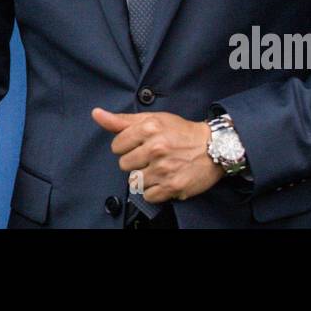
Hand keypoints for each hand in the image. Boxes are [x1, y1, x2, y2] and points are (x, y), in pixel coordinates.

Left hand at [92, 107, 224, 202]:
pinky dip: (154, 191)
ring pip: (134, 181)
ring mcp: (164, 168)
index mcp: (149, 128)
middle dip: (135, 162)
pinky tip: (164, 180)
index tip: (139, 145)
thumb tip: (96, 114)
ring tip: (159, 168)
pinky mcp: (172, 186)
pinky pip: (147, 196)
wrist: (214, 147)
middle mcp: (156, 148)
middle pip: (123, 164)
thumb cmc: (181, 132)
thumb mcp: (153, 119)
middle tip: (151, 157)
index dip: (126, 146)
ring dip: (144, 177)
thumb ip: (122, 120)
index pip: (116, 145)